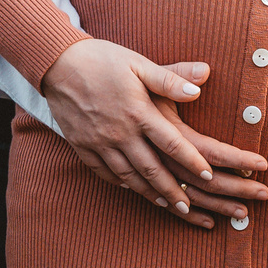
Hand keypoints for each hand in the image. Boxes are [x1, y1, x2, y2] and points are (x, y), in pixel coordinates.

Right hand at [42, 38, 267, 227]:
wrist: (57, 63)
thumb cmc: (103, 59)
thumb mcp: (139, 63)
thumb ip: (169, 78)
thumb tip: (198, 88)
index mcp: (138, 111)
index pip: (172, 143)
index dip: (192, 161)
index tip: (210, 176)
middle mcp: (120, 132)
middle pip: (152, 169)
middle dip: (172, 191)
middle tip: (188, 208)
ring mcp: (99, 142)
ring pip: (128, 175)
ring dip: (148, 193)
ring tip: (164, 204)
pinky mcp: (82, 145)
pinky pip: (103, 172)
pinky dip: (119, 182)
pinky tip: (130, 188)